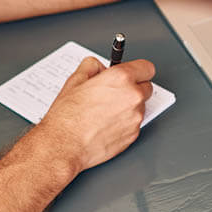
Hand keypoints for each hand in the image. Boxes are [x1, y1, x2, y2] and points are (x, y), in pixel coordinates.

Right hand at [38, 56, 154, 173]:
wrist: (65, 145)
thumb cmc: (68, 116)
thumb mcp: (74, 80)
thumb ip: (91, 66)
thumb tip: (98, 67)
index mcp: (120, 78)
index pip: (146, 67)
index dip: (137, 69)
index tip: (132, 72)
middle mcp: (132, 96)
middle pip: (147, 87)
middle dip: (133, 87)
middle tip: (115, 91)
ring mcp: (135, 117)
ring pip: (140, 106)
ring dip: (129, 106)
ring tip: (106, 110)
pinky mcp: (133, 135)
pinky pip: (135, 123)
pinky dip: (125, 122)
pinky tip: (106, 123)